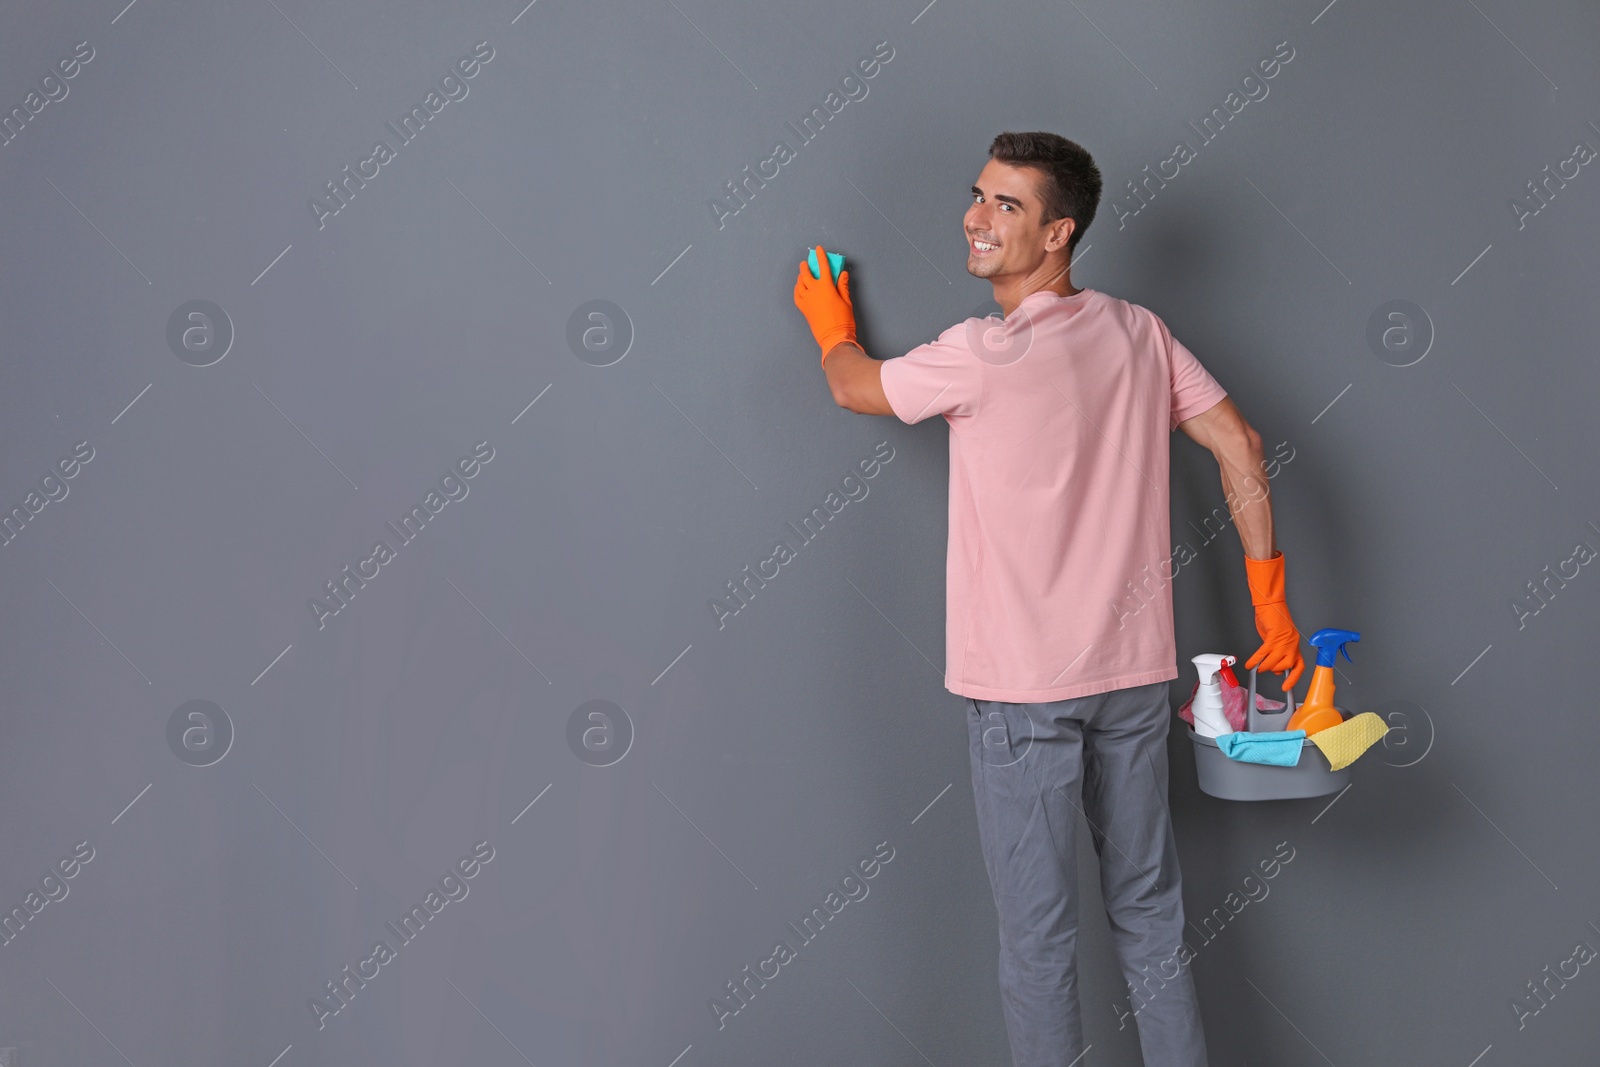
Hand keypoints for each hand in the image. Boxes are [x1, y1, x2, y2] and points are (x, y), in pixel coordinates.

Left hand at [793, 245, 855, 363]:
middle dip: (806, 266)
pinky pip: (796, 295)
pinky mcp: (803, 309)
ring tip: (803, 274)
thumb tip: (842, 274)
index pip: (823, 267)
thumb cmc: (843, 320)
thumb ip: (843, 286)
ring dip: (801, 277)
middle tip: (806, 262)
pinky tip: (799, 288)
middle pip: (807, 273)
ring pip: (800, 283)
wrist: (834, 337)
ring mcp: (806, 300)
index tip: (819, 249)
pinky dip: (797, 289)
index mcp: (825, 287)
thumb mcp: (847, 301)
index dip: (820, 256)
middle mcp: (813, 291)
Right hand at [1243, 552, 1304, 690]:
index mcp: (1295, 643)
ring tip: (1257, 667)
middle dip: (1275, 670)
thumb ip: (1278, 652)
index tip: (1287, 687)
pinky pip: (1263, 653)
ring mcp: (1284, 640)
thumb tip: (1275, 666)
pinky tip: (1250, 663)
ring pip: (1275, 661)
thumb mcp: (1278, 638)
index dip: (1294, 678)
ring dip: (1264, 666)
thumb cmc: (1274, 617)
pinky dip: (1255, 660)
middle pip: (1287, 665)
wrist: (1270, 603)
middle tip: (1266, 669)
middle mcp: (1292, 643)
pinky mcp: (1273, 637)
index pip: (1299, 665)